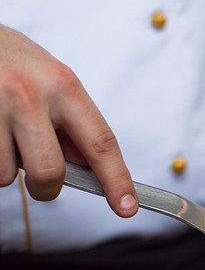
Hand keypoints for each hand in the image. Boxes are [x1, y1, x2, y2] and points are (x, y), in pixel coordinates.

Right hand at [0, 24, 136, 216]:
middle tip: (42, 181)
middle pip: (50, 171)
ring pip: (8, 175)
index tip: (127, 207)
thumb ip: (73, 126)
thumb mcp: (54, 83)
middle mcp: (31, 95)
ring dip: (8, 168)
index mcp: (64, 86)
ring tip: (6, 137)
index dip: (116, 180)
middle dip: (47, 188)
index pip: (100, 143)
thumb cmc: (14, 62)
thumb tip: (90, 170)